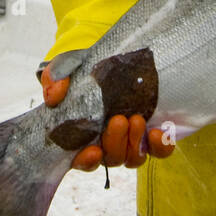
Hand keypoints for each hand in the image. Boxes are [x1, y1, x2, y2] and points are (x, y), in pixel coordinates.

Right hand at [39, 62, 174, 170]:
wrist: (117, 54)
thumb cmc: (86, 66)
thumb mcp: (67, 67)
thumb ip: (55, 79)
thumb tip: (54, 97)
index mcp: (82, 134)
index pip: (81, 160)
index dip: (86, 161)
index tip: (92, 152)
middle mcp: (107, 142)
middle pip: (111, 159)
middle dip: (115, 143)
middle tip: (119, 120)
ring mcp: (131, 139)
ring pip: (134, 158)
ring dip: (135, 143)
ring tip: (136, 119)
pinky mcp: (152, 132)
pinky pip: (160, 150)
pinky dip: (161, 146)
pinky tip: (159, 131)